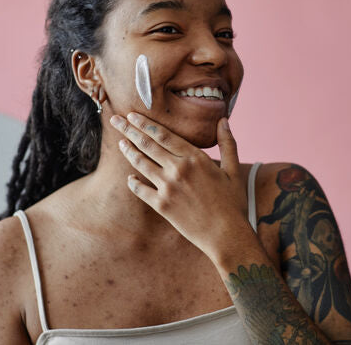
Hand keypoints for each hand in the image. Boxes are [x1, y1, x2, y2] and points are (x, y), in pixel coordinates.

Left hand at [109, 113, 250, 258]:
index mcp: (195, 157)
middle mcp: (178, 169)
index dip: (145, 123)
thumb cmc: (233, 203)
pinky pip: (140, 190)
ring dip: (128, 151)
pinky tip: (129, 178)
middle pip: (147, 144)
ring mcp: (168, 187)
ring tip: (120, 143)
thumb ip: (228, 143)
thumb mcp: (234, 170)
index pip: (163, 134)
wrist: (226, 235)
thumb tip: (223, 119)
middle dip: (129, 130)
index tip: (133, 115)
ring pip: (141, 164)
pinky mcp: (161, 205)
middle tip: (116, 120)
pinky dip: (133, 183)